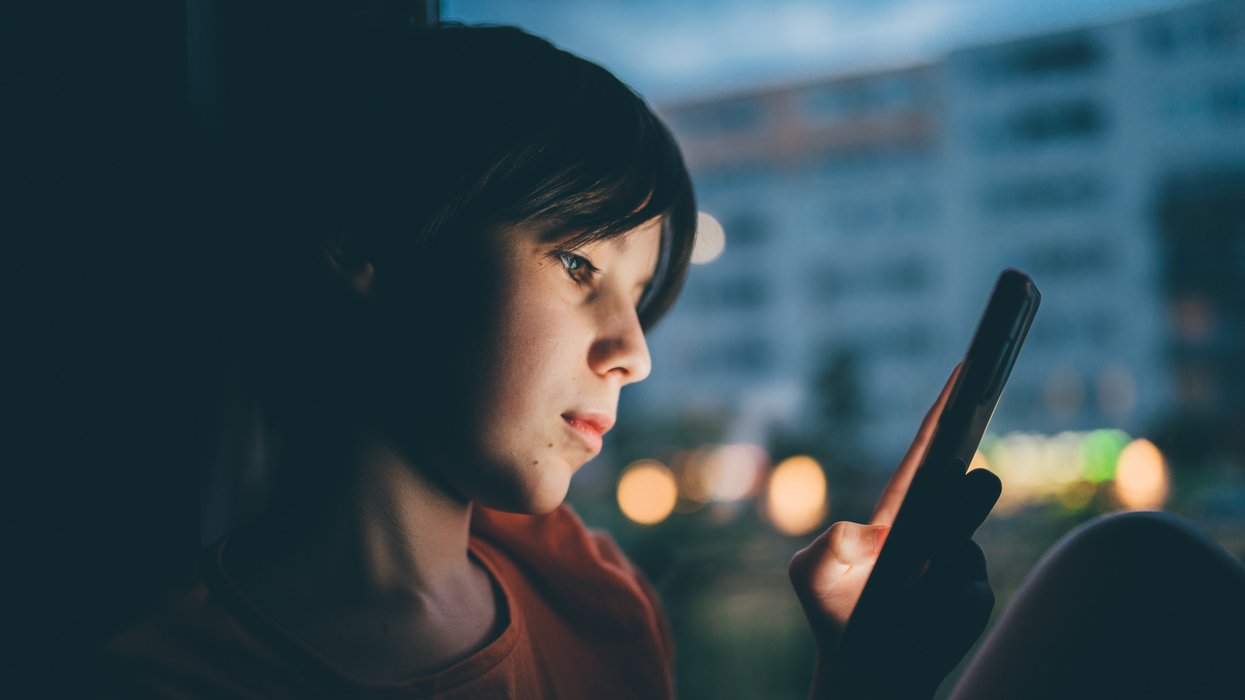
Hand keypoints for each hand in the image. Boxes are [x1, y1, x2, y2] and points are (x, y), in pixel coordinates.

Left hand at [789, 366, 1001, 698]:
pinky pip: (966, 595)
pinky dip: (941, 606)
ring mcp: (958, 565)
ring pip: (965, 551)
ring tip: (918, 579)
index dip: (943, 414)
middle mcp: (936, 532)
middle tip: (979, 474)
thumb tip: (869, 536)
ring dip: (943, 565)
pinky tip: (918, 619)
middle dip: (972, 487)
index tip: (967, 371)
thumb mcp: (811, 573)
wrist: (861, 669)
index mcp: (898, 514)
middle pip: (963, 493)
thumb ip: (828, 546)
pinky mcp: (971, 601)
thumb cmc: (835, 615)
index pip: (924, 456)